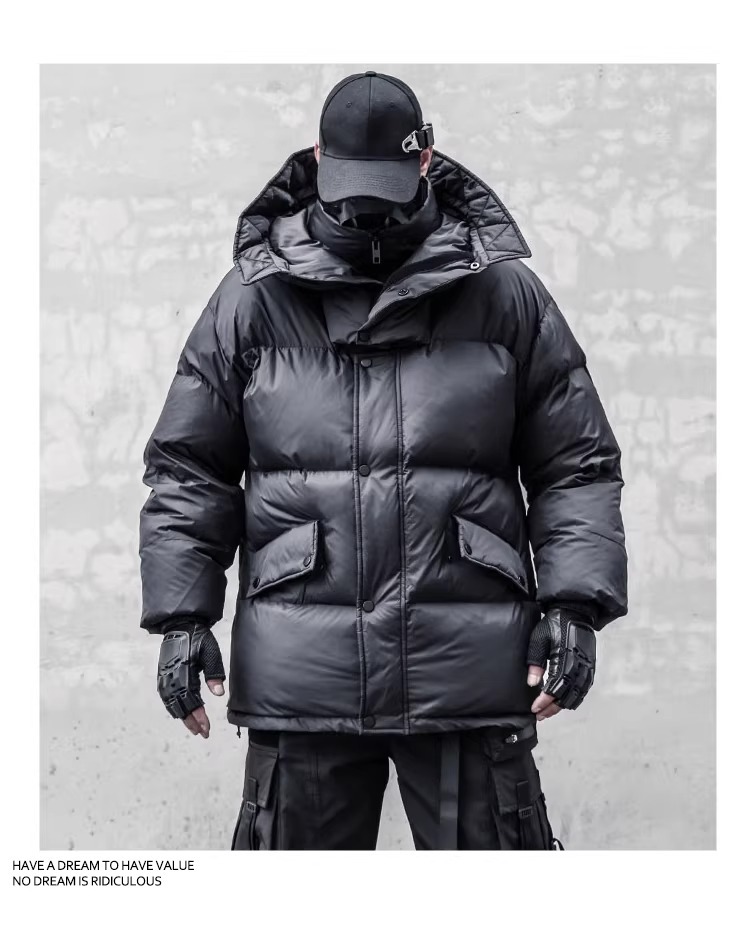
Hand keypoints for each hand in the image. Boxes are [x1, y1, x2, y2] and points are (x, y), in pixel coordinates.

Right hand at [157, 620, 225, 738]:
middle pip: (180, 707)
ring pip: (172, 705)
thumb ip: (214, 673)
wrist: (181, 625)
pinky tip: (182, 714)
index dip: (198, 716)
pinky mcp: (163, 676)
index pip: (191, 701)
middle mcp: (171, 678)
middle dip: (192, 722)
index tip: (206, 728)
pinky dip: (174, 709)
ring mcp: (165, 678)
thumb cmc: (198, 638)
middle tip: (203, 733)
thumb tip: (219, 694)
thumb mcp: (211, 652)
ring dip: (183, 717)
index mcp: (183, 673)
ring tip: (194, 728)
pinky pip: (167, 698)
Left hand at [526, 606, 595, 721]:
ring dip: (562, 706)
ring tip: (548, 711)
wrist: (575, 612)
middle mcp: (579, 666)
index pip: (555, 688)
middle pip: (567, 696)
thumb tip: (532, 684)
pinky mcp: (590, 667)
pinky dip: (574, 699)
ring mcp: (587, 667)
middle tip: (539, 714)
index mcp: (566, 659)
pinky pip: (584, 689)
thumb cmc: (554, 624)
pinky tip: (564, 702)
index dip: (544, 700)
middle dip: (552, 708)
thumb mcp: (538, 639)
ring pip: (577, 695)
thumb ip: (535, 662)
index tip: (534, 708)